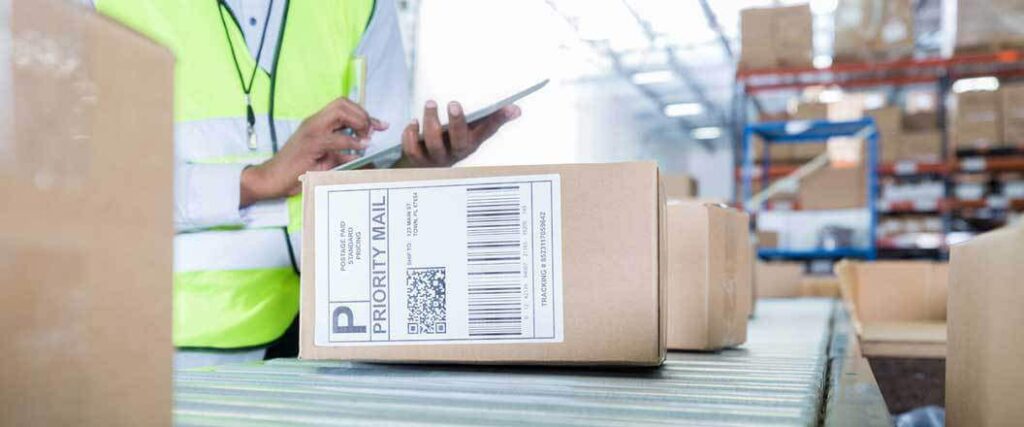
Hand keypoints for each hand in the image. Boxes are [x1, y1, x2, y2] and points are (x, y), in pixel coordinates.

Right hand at [240, 98, 387, 205]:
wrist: (270, 178)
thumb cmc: (295, 170)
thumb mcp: (324, 159)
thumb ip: (341, 151)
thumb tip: (363, 149)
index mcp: (317, 123)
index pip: (343, 105)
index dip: (364, 113)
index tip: (379, 126)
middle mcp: (314, 122)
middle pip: (343, 103)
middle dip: (363, 115)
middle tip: (371, 133)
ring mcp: (311, 131)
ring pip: (340, 112)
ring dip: (359, 123)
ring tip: (366, 140)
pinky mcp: (310, 144)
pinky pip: (335, 138)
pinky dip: (351, 143)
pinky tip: (359, 150)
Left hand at [395, 100, 519, 167]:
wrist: (425, 165)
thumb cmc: (452, 142)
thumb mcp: (471, 131)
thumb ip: (490, 119)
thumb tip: (516, 109)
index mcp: (470, 143)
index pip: (488, 131)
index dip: (498, 119)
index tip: (510, 107)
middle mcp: (455, 152)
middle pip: (459, 141)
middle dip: (457, 122)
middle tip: (454, 103)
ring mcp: (436, 157)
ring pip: (434, 144)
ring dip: (431, 122)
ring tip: (430, 104)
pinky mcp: (417, 159)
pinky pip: (413, 150)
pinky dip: (410, 135)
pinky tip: (413, 123)